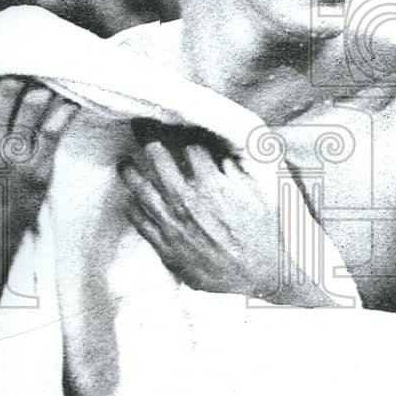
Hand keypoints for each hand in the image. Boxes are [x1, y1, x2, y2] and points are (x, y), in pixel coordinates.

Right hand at [0, 78, 78, 269]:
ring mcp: (11, 154)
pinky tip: (71, 101)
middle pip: (8, 86)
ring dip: (46, 88)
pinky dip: (65, 109)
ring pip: (34, 101)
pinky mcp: (37, 168)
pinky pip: (54, 128)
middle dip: (22, 74)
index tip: (6, 66)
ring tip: (54, 83)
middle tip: (34, 71)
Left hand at [118, 134, 330, 305]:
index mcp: (211, 183)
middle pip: (158, 161)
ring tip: (125, 164)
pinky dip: (135, 208)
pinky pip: (144, 224)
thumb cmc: (270, 229)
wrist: (270, 271)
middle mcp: (188, 203)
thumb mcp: (262, 186)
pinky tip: (133, 201)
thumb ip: (236, 164)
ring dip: (132, 173)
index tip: (175, 124)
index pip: (188, 145)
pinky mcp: (171, 251)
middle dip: (149, 140)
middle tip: (140, 128)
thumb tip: (218, 148)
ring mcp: (176, 228)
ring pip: (143, 191)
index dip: (184, 132)